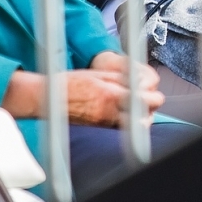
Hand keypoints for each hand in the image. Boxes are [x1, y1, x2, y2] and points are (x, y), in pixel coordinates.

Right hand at [4, 53, 162, 124]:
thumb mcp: (99, 74)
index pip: (145, 101)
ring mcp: (106, 123)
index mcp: (111, 95)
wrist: (48, 99)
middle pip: (146, 116)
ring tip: (138, 104)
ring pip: (137, 126)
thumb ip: (122, 79)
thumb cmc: (70, 83)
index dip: (153, 95)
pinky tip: (126, 111)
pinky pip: (123, 126)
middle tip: (147, 96)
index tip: (152, 89)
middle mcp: (111, 113)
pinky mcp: (100, 128)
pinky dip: (130, 121)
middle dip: (151, 107)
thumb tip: (141, 81)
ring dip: (142, 116)